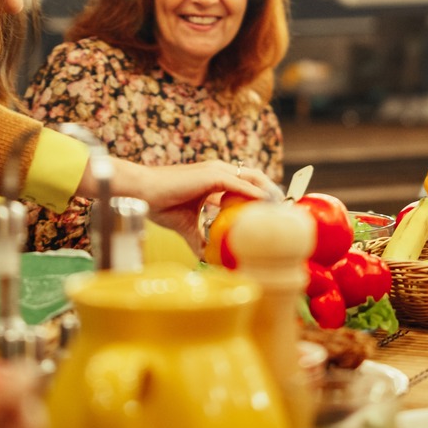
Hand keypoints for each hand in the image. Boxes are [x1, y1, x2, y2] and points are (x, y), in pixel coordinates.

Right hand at [111, 159, 277, 243]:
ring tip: (280, 208)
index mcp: (214, 179)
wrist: (143, 193)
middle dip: (271, 191)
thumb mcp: (186, 225)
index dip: (261, 194)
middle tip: (284, 210)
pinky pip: (240, 184)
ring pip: (252, 178)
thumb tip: (207, 257)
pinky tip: (265, 204)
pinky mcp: (212, 176)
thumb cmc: (161, 205)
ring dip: (268, 191)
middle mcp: (218, 171)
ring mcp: (216, 171)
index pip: (245, 182)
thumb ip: (199, 238)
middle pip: (255, 177)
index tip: (273, 210)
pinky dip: (254, 193)